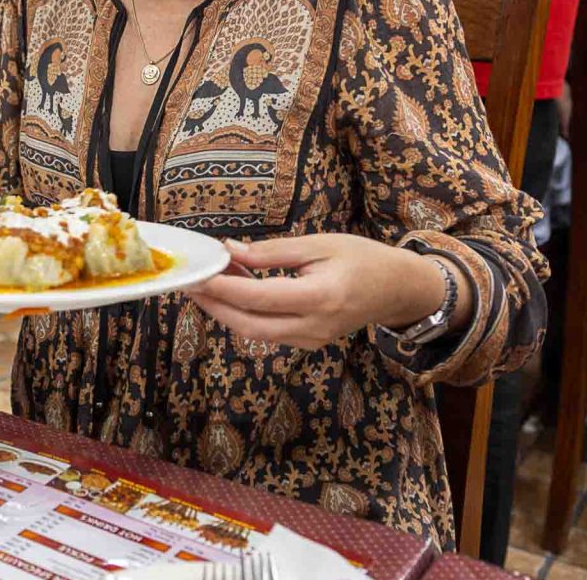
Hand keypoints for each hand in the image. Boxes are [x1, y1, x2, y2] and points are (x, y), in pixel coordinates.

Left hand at [187, 235, 459, 350]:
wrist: (398, 289)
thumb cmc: (362, 258)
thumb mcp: (319, 244)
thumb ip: (273, 251)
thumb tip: (230, 250)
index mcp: (319, 297)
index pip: (258, 298)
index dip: (223, 288)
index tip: (197, 274)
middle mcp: (313, 326)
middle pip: (249, 325)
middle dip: (214, 306)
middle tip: (189, 284)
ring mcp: (311, 340)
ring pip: (254, 333)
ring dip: (227, 309)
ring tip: (208, 282)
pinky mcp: (309, 343)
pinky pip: (268, 333)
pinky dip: (246, 314)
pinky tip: (236, 290)